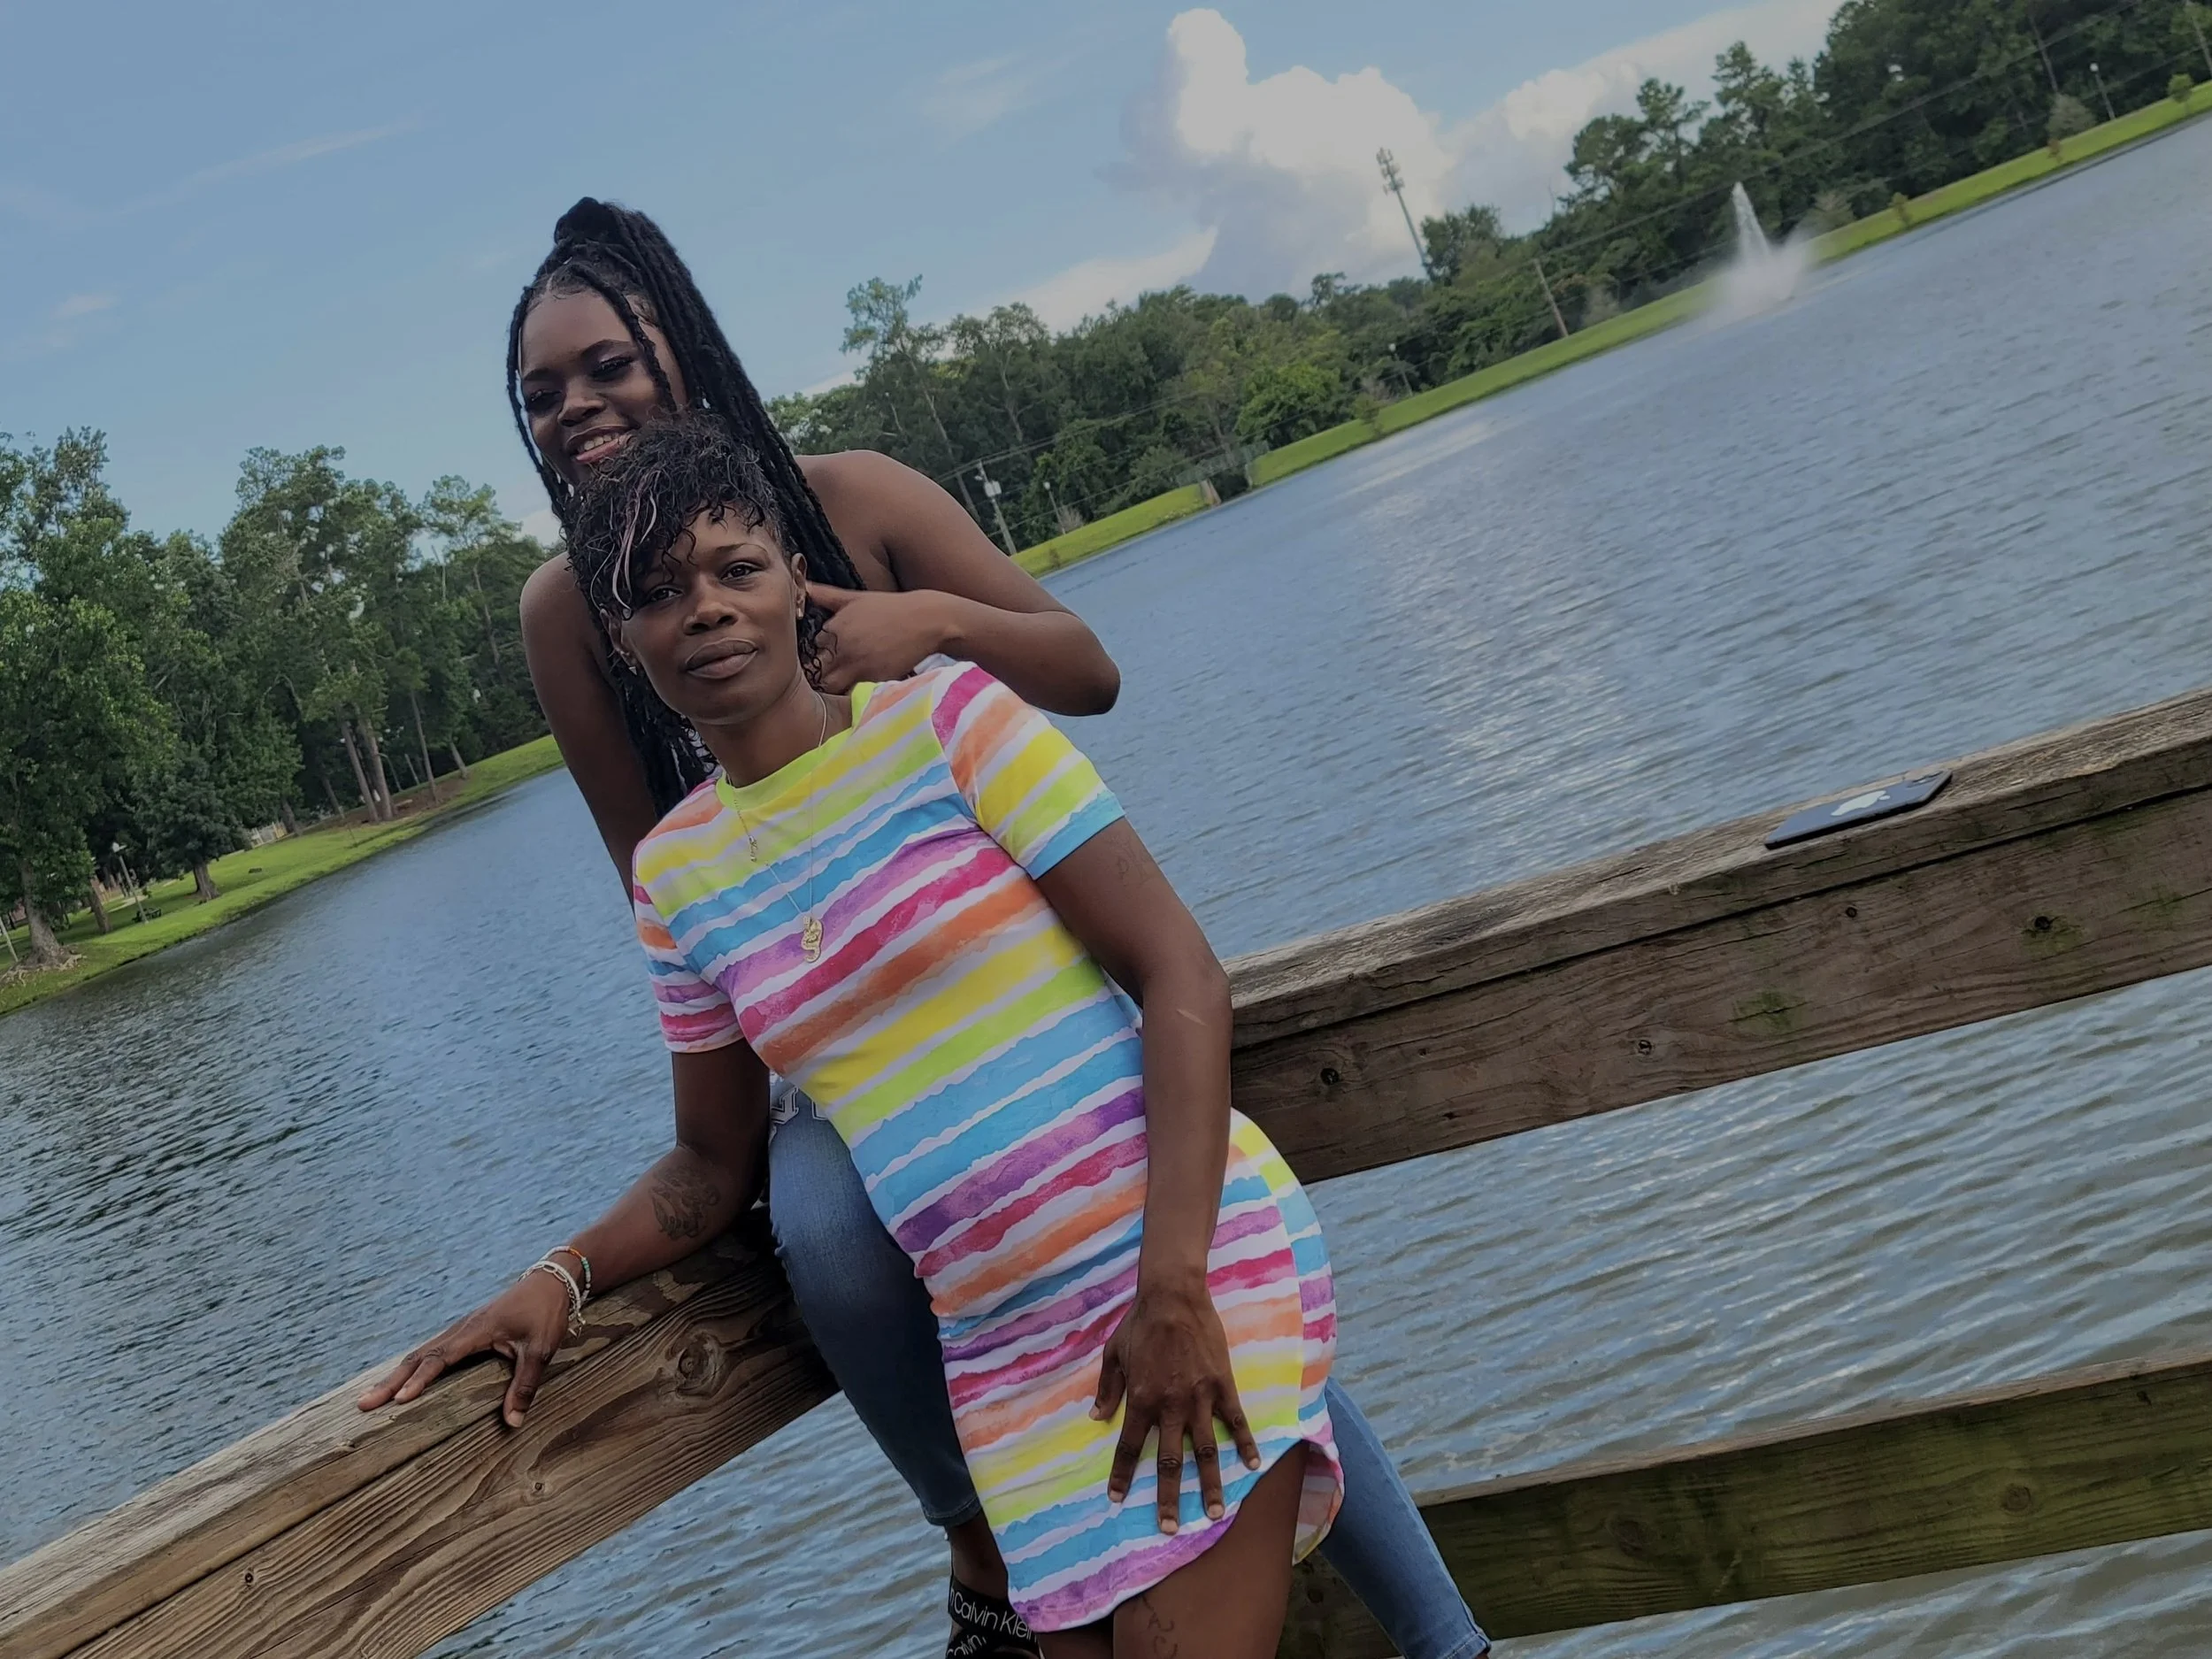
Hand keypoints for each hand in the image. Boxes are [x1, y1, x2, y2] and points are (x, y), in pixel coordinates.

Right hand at [356, 1270, 572, 1427]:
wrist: (551, 1281)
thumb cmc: (546, 1313)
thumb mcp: (540, 1350)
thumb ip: (525, 1385)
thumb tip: (512, 1422)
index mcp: (476, 1331)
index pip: (440, 1358)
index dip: (420, 1380)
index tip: (399, 1399)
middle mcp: (462, 1329)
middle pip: (419, 1357)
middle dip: (391, 1381)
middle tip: (364, 1404)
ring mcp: (461, 1329)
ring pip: (421, 1353)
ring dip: (397, 1375)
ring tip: (373, 1397)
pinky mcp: (465, 1332)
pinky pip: (432, 1351)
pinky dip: (412, 1366)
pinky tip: (402, 1380)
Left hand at [807, 583, 953, 692]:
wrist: (926, 620)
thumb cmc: (889, 607)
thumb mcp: (855, 598)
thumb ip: (826, 595)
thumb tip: (803, 585)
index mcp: (834, 628)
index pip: (811, 649)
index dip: (818, 653)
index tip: (826, 654)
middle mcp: (842, 648)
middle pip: (816, 670)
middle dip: (820, 672)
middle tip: (830, 672)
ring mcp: (858, 665)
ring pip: (831, 685)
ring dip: (834, 684)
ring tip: (843, 680)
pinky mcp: (875, 679)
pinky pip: (853, 693)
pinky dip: (852, 691)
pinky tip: (858, 684)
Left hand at [1090, 1276, 1261, 1533]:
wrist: (1173, 1296)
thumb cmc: (1140, 1323)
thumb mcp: (1113, 1354)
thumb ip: (1107, 1388)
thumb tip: (1097, 1418)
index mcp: (1141, 1399)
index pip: (1128, 1447)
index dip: (1121, 1475)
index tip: (1116, 1500)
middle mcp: (1170, 1405)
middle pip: (1168, 1461)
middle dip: (1167, 1497)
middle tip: (1169, 1528)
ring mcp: (1199, 1398)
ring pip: (1204, 1450)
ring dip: (1208, 1483)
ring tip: (1213, 1512)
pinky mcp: (1222, 1385)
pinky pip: (1236, 1421)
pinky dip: (1244, 1444)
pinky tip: (1252, 1465)